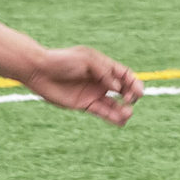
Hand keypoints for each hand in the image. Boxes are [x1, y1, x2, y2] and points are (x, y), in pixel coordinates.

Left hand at [23, 45, 143, 124]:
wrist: (40, 71)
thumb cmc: (62, 60)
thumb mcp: (86, 59)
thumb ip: (104, 72)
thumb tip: (117, 87)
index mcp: (104, 66)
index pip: (125, 75)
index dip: (135, 83)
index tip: (138, 91)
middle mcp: (101, 81)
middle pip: (124, 90)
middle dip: (132, 96)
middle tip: (129, 99)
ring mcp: (93, 93)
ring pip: (115, 104)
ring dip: (124, 110)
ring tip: (127, 113)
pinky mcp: (85, 104)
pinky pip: (103, 112)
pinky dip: (113, 117)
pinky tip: (120, 120)